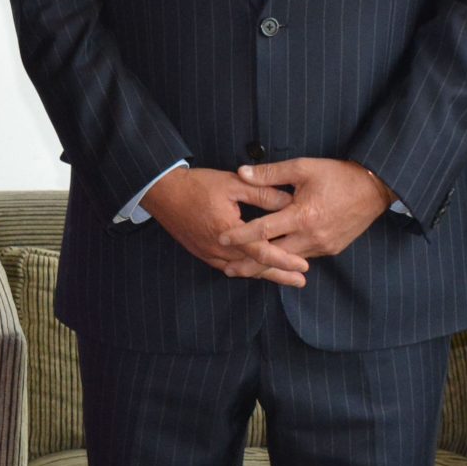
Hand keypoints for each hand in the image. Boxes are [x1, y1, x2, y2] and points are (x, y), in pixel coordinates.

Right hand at [138, 166, 305, 284]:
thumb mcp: (233, 183)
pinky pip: (227, 267)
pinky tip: (254, 272)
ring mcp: (209, 253)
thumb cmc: (197, 185)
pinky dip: (244, 271)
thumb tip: (289, 201)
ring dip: (263, 274)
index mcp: (228, 231)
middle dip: (279, 275)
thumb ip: (262, 194)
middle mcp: (219, 248)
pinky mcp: (202, 253)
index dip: (284, 260)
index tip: (303, 265)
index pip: (262, 251)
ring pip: (241, 270)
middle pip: (254, 267)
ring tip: (284, 279)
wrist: (163, 192)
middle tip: (301, 281)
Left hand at [223, 158, 395, 262]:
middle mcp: (312, 236)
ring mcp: (323, 246)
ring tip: (245, 269)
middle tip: (227, 268)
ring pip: (289, 260)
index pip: (264, 230)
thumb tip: (241, 173)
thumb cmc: (337, 175)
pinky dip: (287, 260)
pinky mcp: (331, 249)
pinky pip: (303, 257)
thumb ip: (270, 173)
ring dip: (268, 265)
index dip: (241, 235)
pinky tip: (274, 260)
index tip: (221, 238)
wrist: (374, 189)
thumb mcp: (302, 168)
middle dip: (250, 264)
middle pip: (274, 255)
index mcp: (302, 215)